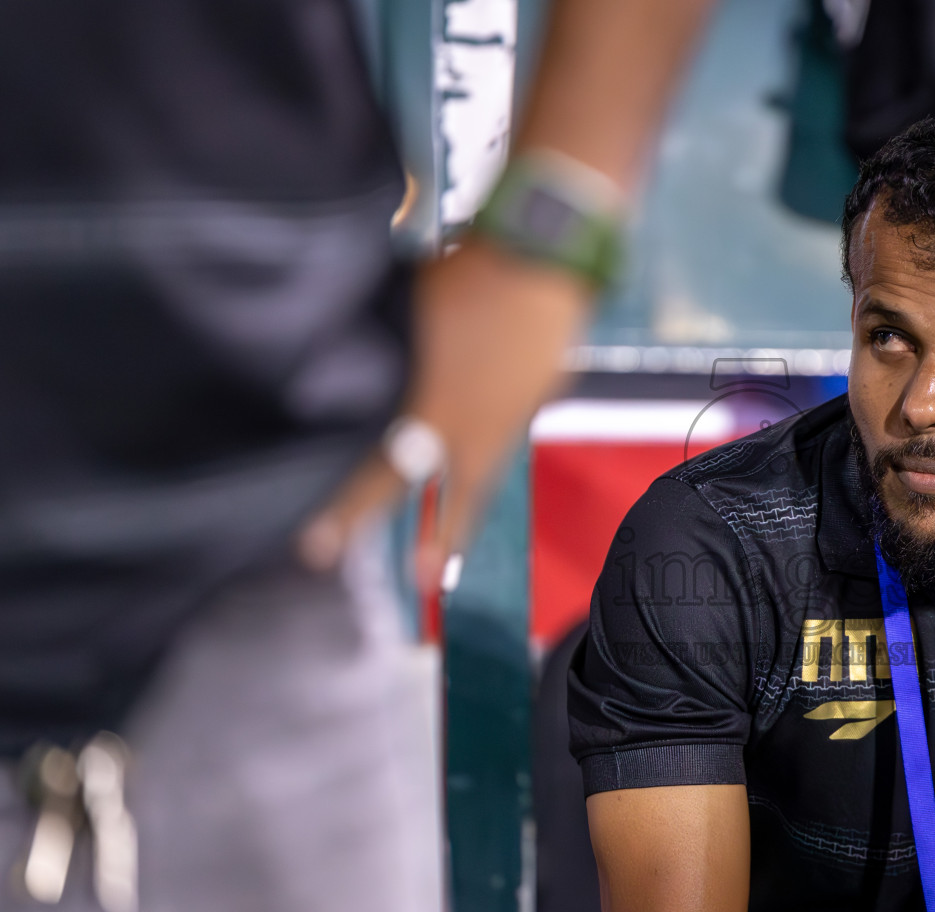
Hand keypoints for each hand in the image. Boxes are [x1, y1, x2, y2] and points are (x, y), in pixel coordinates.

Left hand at [297, 238, 587, 587]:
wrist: (548, 244)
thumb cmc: (469, 270)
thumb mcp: (409, 311)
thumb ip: (387, 350)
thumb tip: (357, 370)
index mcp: (441, 411)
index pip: (386, 476)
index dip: (352, 513)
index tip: (320, 551)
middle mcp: (487, 424)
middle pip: (460, 494)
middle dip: (440, 537)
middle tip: (424, 578)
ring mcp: (524, 408)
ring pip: (487, 457)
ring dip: (467, 484)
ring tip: (453, 521)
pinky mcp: (546, 387)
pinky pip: (510, 417)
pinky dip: (492, 425)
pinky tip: (485, 409)